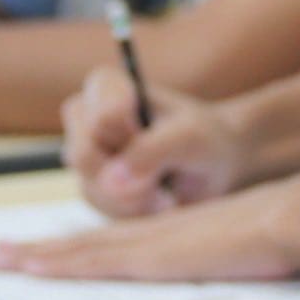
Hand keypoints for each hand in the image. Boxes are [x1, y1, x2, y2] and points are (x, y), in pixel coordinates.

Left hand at [0, 173, 299, 280]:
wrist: (298, 214)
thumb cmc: (290, 226)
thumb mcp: (257, 237)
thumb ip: (241, 246)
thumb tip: (251, 254)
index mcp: (180, 230)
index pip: (118, 239)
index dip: (79, 245)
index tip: (50, 251)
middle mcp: (159, 231)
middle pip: (89, 242)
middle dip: (42, 248)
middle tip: (0, 254)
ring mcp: (156, 242)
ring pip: (82, 249)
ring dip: (38, 255)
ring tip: (0, 260)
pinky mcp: (158, 255)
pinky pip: (97, 261)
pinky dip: (61, 263)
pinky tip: (35, 267)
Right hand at [62, 67, 245, 217]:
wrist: (214, 166)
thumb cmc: (204, 139)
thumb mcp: (190, 137)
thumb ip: (151, 152)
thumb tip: (110, 184)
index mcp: (106, 87)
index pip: (100, 117)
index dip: (133, 138)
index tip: (160, 132)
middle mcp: (86, 117)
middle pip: (84, 156)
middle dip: (130, 175)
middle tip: (164, 173)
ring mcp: (86, 154)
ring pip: (91, 188)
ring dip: (136, 198)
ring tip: (167, 190)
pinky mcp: (92, 187)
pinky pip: (102, 208)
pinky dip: (135, 211)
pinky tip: (158, 201)